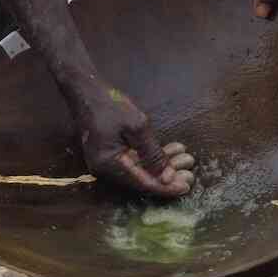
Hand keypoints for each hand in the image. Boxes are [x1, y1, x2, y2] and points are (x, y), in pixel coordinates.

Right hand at [74, 85, 195, 197]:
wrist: (86, 89)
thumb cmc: (110, 105)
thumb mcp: (136, 127)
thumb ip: (152, 154)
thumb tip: (167, 177)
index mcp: (108, 165)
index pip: (142, 183)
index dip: (166, 187)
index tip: (186, 186)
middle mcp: (105, 169)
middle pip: (142, 179)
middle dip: (168, 176)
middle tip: (191, 172)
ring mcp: (107, 162)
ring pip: (141, 170)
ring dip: (163, 165)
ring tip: (186, 158)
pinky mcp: (111, 153)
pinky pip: (135, 160)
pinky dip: (153, 157)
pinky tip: (172, 150)